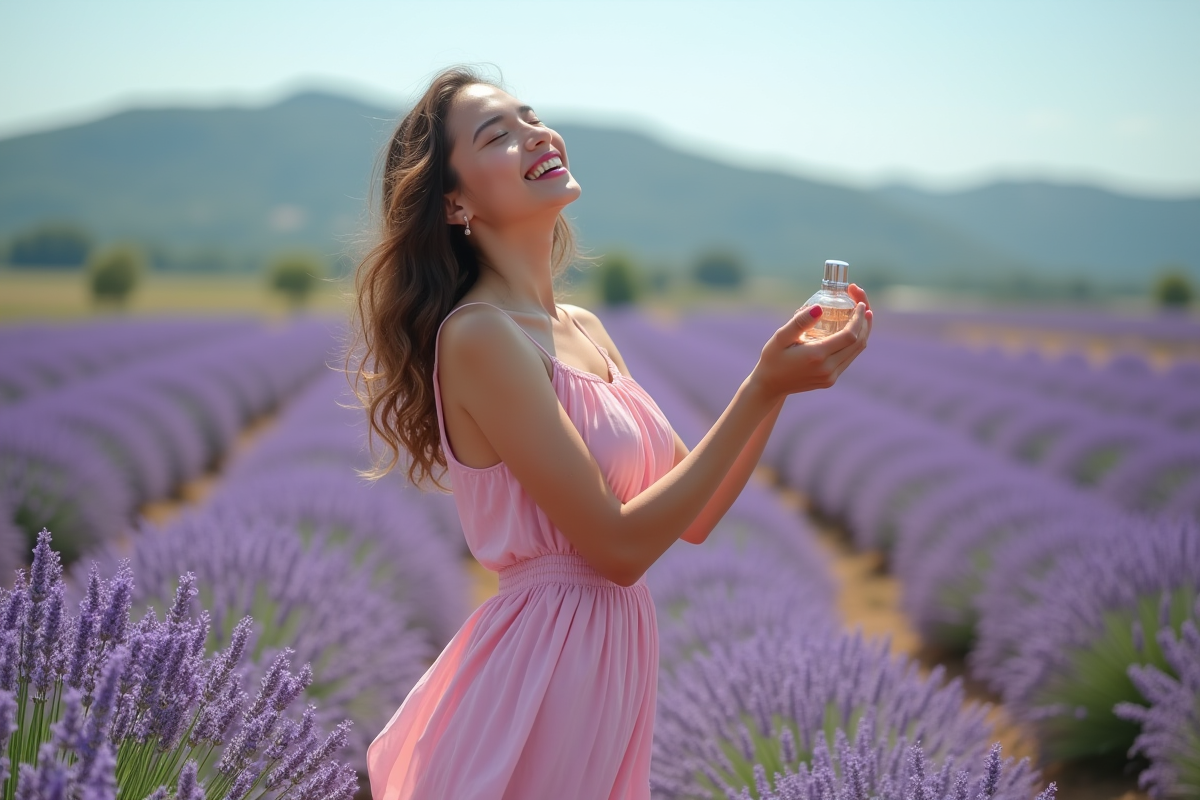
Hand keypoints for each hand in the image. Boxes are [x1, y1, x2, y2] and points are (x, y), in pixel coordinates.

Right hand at [751, 288, 872, 399]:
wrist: (770, 385)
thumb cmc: (772, 358)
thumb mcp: (780, 337)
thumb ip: (799, 322)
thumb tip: (819, 308)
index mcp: (817, 356)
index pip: (850, 335)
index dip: (858, 318)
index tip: (858, 303)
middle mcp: (828, 369)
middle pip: (859, 343)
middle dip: (864, 321)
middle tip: (862, 304)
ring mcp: (831, 376)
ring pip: (857, 351)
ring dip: (863, 332)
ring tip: (863, 314)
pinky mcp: (831, 380)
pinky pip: (849, 358)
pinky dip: (855, 342)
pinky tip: (852, 330)